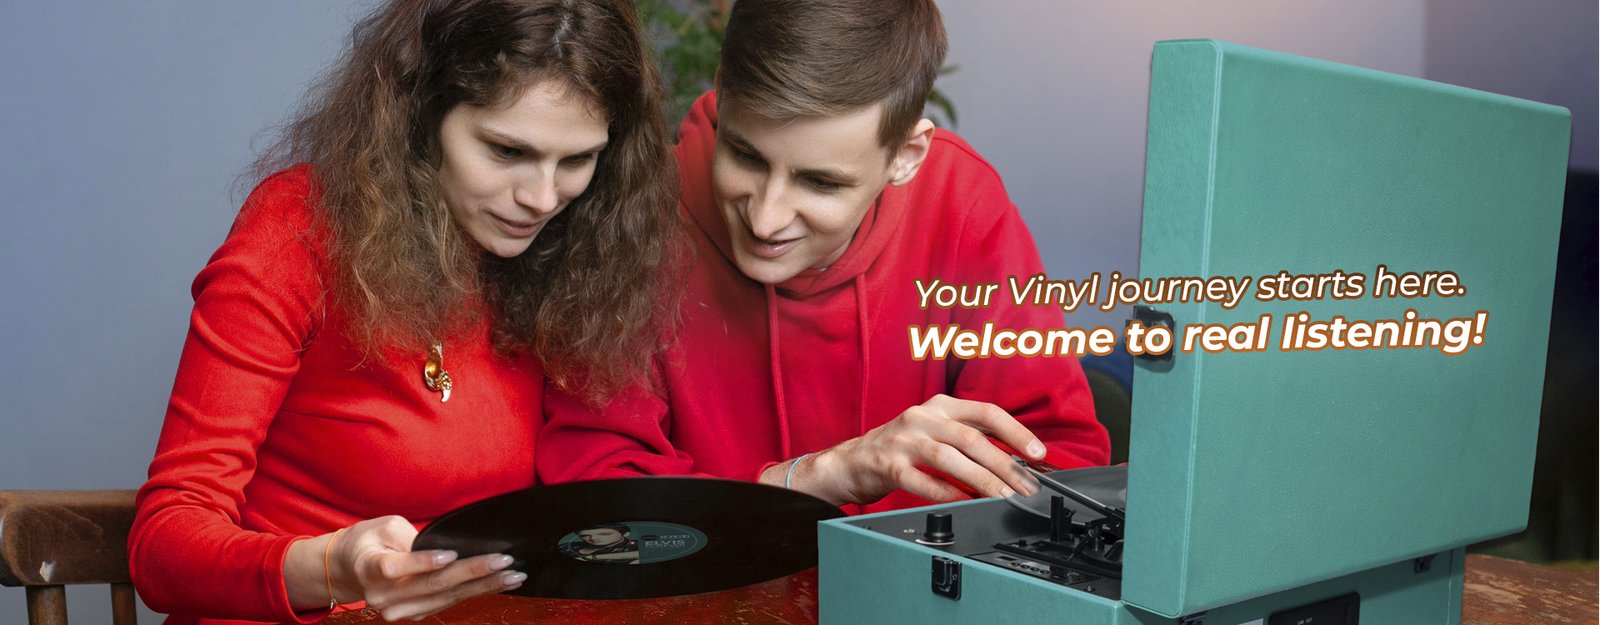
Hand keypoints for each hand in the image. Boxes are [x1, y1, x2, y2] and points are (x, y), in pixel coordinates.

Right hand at [285, 515, 524, 620]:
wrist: (351, 570)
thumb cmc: (371, 540)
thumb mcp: (385, 527)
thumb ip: (413, 539)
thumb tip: (449, 549)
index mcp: (371, 567)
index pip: (395, 567)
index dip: (423, 562)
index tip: (450, 554)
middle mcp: (385, 595)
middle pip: (433, 585)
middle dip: (472, 573)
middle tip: (504, 561)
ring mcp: (400, 609)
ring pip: (447, 597)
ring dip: (484, 587)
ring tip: (513, 576)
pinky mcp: (415, 613)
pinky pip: (450, 602)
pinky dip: (476, 592)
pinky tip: (500, 585)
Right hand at [777, 394, 1045, 504]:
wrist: (851, 461)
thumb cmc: (902, 447)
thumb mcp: (937, 430)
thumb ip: (970, 437)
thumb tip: (1016, 460)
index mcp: (941, 405)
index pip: (987, 412)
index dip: (1016, 432)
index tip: (1038, 454)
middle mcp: (923, 417)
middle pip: (972, 438)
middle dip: (1005, 464)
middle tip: (1026, 487)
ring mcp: (904, 440)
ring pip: (950, 458)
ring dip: (981, 479)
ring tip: (1001, 496)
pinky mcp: (888, 465)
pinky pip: (922, 480)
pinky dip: (946, 492)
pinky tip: (963, 501)